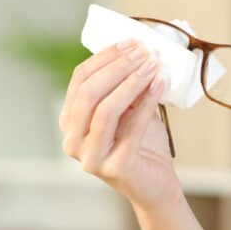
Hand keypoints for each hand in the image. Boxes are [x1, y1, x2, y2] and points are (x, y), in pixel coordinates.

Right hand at [59, 39, 183, 210]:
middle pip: (89, 92)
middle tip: (144, 51)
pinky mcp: (115, 168)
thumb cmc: (143, 146)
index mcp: (70, 122)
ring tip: (153, 65)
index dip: (105, 57)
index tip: (131, 42)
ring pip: (105, 109)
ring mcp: (90, 157)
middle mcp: (72, 141)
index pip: (80, 80)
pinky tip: (160, 84)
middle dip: (118, 66)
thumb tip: (138, 50)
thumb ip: (127, 86)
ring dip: (131, 81)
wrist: (157, 187)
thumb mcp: (131, 109)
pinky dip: (147, 101)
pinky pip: (130, 127)